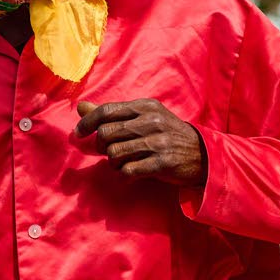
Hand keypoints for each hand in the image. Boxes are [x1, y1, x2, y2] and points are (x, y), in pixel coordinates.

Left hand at [75, 99, 205, 184]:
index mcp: (145, 106)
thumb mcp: (143, 117)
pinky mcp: (162, 163)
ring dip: (113, 161)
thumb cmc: (166, 134)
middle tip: (107, 152)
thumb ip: (112, 113)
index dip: (87, 122)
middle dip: (100, 146)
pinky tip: (131, 171)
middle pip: (106, 133)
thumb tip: (80, 107)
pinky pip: (128, 170)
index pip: (107, 110)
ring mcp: (157, 142)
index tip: (78, 133)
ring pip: (114, 153)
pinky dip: (124, 173)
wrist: (202, 154)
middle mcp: (151, 121)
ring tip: (122, 162)